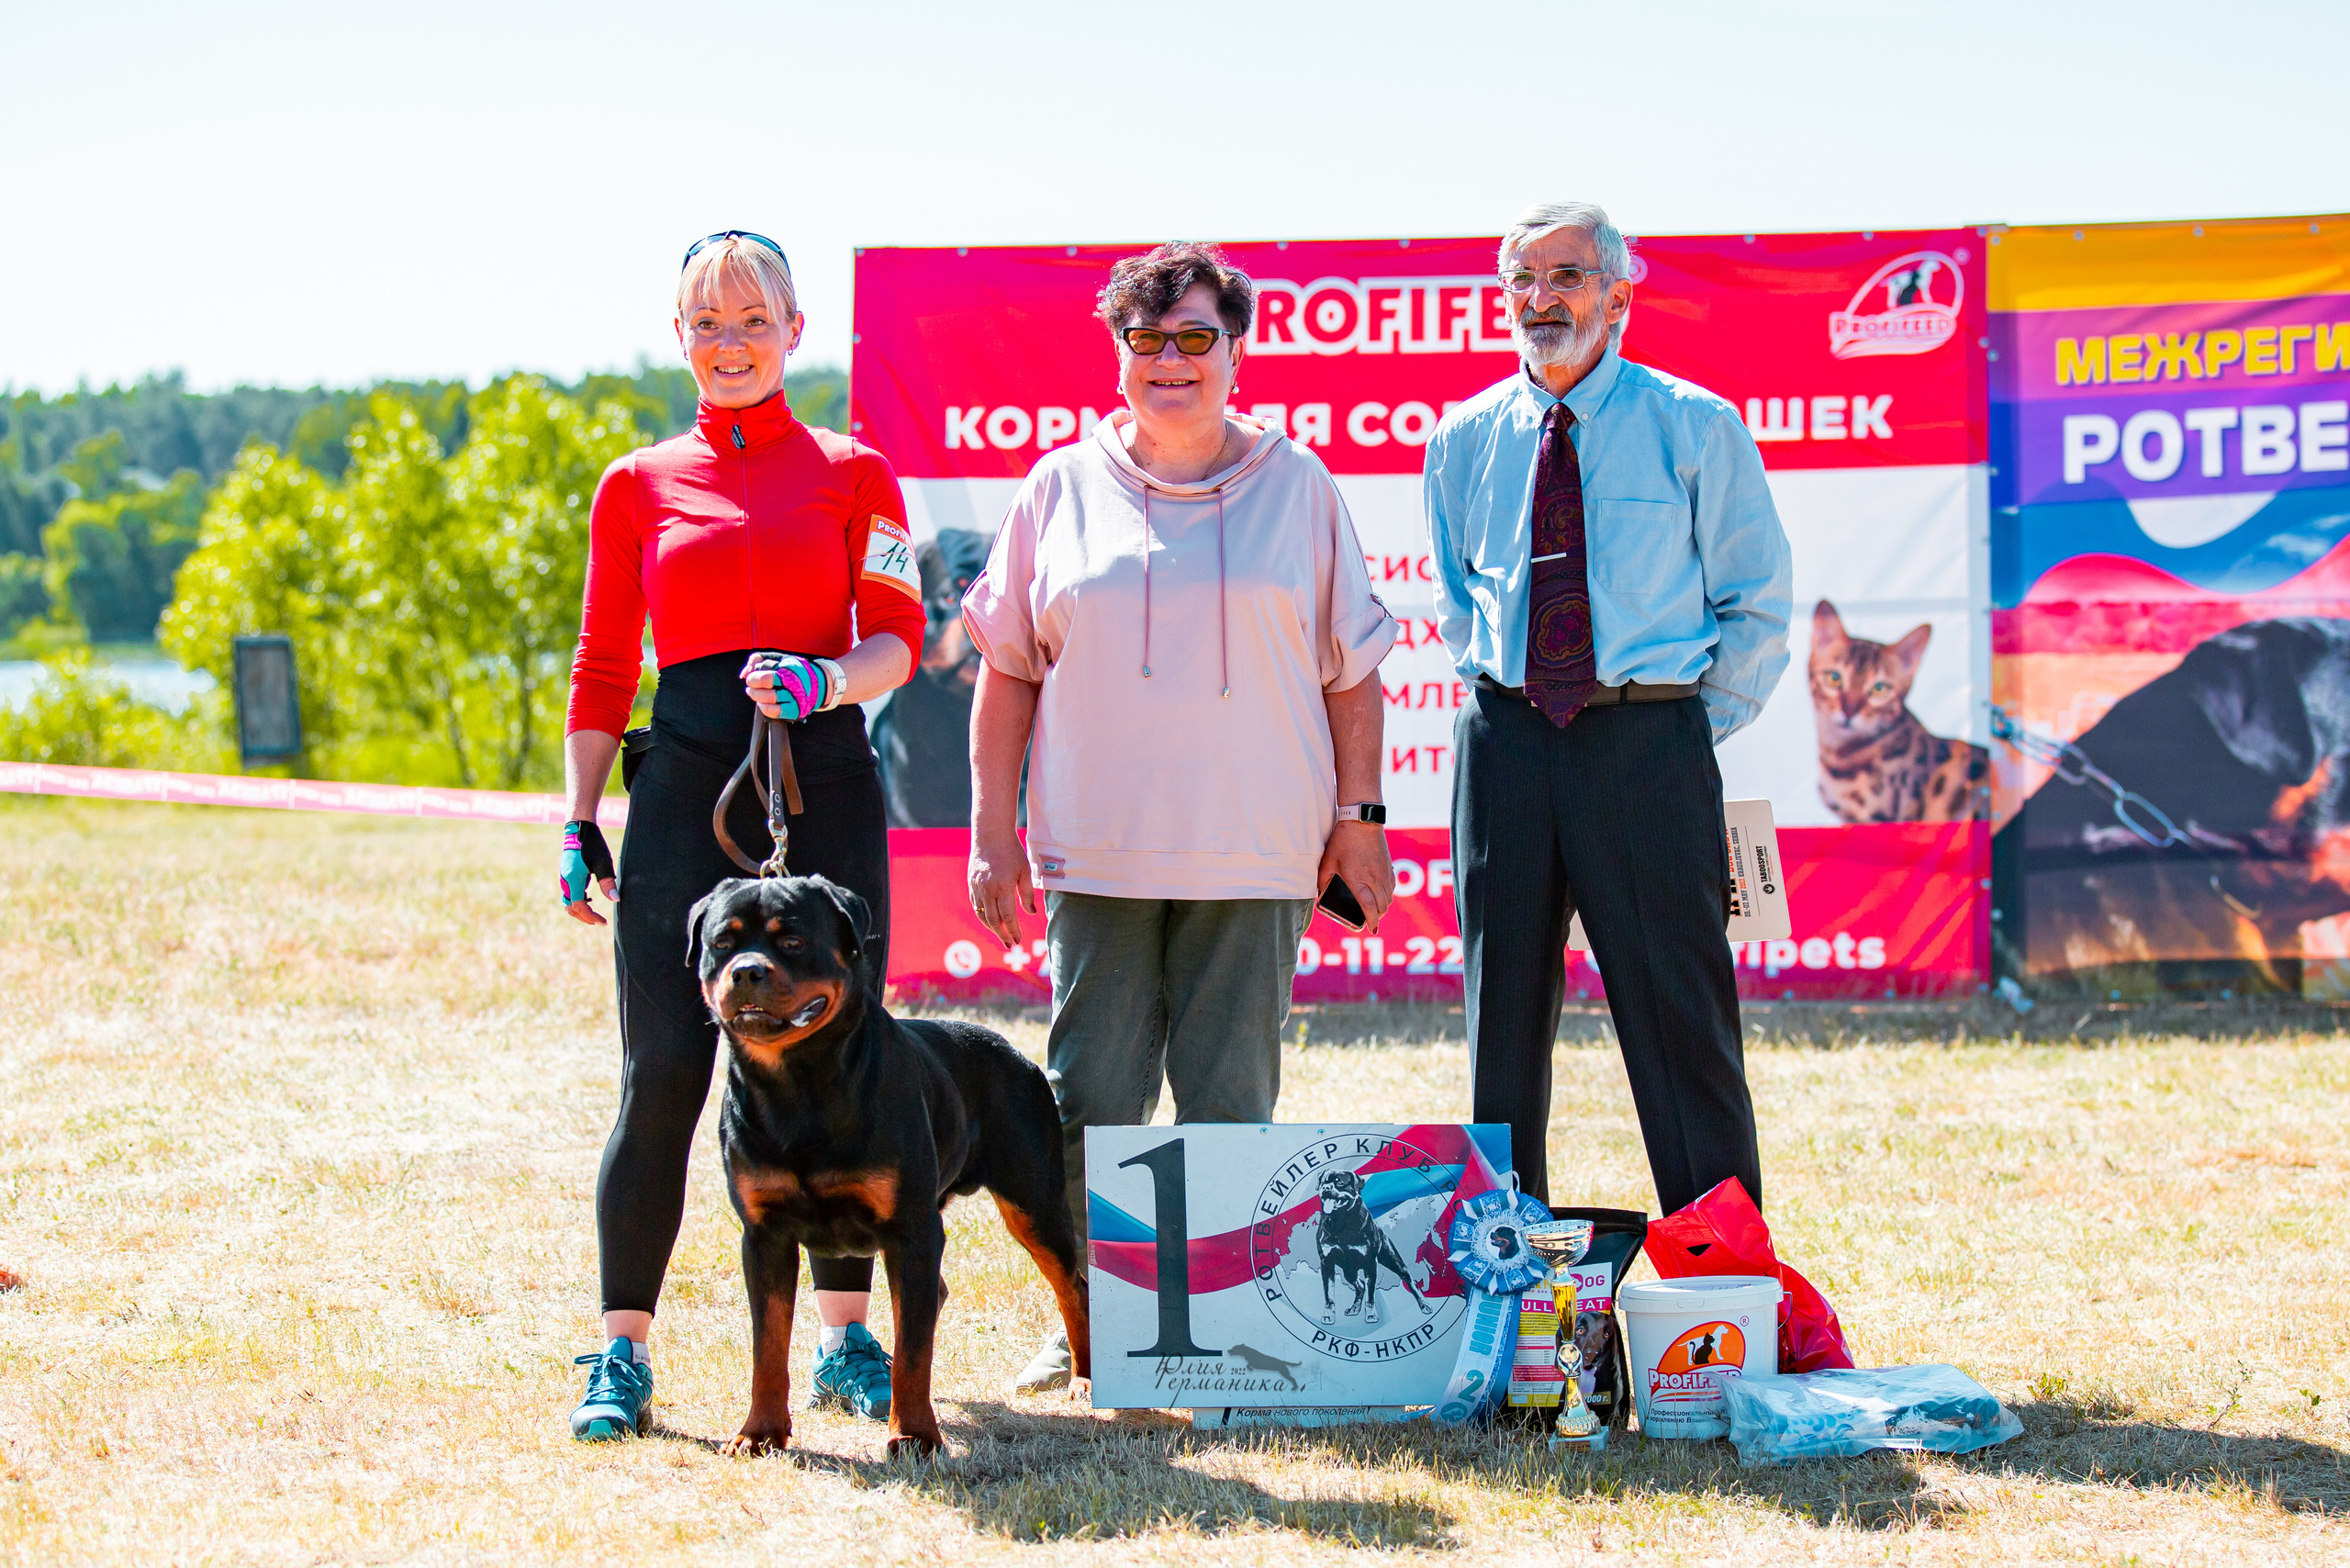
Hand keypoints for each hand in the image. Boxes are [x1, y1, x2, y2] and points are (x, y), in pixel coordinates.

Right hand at [560, 820, 617, 925]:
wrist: (579, 829)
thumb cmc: (592, 844)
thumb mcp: (603, 862)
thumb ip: (607, 882)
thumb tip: (615, 900)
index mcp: (573, 879)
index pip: (579, 906)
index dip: (591, 917)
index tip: (603, 921)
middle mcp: (565, 881)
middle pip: (570, 908)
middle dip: (585, 917)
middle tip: (600, 922)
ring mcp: (564, 878)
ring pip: (568, 902)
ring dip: (580, 910)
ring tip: (595, 913)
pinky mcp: (566, 875)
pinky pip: (569, 894)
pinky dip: (578, 901)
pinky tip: (590, 898)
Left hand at [740, 651, 831, 721]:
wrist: (819, 684)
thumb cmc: (794, 670)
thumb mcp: (779, 658)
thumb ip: (758, 659)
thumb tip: (744, 673)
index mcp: (789, 669)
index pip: (765, 676)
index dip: (753, 678)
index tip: (751, 678)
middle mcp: (793, 683)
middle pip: (766, 688)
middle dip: (753, 688)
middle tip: (751, 687)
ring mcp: (795, 698)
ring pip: (768, 700)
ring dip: (757, 697)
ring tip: (756, 694)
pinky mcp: (795, 710)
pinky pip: (774, 712)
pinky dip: (764, 708)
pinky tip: (763, 703)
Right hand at [968, 828, 1036, 952]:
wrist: (990, 835)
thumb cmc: (1011, 851)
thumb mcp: (1025, 871)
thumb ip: (1027, 893)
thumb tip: (1031, 913)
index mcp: (1003, 887)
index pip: (1008, 917)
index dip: (1013, 930)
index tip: (1018, 940)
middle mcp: (988, 890)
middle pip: (993, 920)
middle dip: (1002, 935)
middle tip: (1010, 944)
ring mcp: (977, 888)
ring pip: (982, 915)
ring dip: (992, 928)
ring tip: (1001, 935)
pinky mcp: (971, 884)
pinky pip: (976, 905)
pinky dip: (983, 916)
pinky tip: (990, 920)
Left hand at [1315, 820, 1393, 934]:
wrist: (1362, 821)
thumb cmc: (1342, 840)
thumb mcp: (1328, 861)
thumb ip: (1323, 880)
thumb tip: (1319, 894)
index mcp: (1358, 880)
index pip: (1369, 907)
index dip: (1371, 921)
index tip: (1371, 929)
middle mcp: (1374, 878)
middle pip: (1382, 906)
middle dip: (1377, 916)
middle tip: (1370, 920)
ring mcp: (1383, 872)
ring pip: (1389, 898)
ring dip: (1383, 907)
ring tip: (1375, 909)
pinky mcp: (1388, 865)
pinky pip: (1392, 887)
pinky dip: (1388, 895)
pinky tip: (1382, 894)